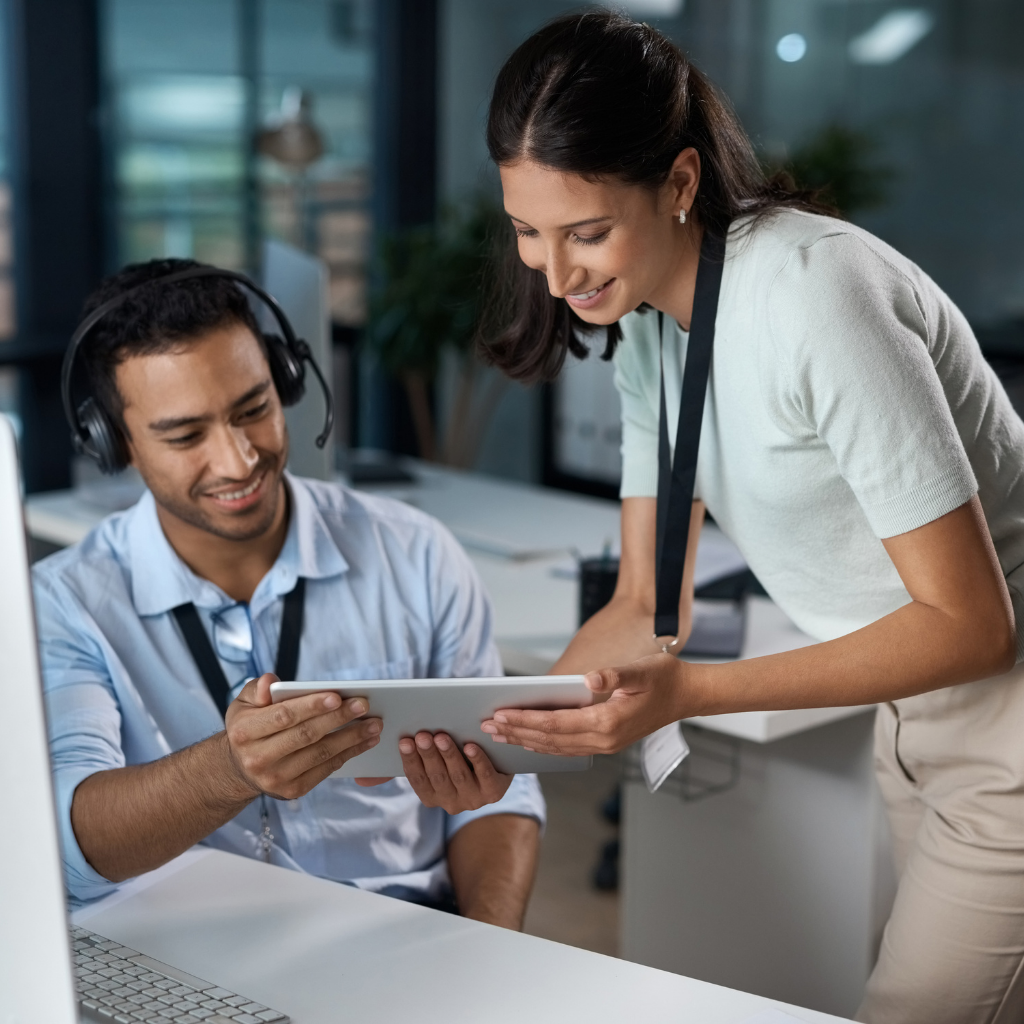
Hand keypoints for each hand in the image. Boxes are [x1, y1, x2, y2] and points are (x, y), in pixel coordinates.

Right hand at [223, 674, 381, 799]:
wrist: (240, 768)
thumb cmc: (250, 726)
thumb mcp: (243, 703)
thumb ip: (257, 688)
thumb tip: (272, 683)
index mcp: (245, 732)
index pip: (284, 716)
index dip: (311, 706)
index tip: (337, 696)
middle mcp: (257, 759)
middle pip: (306, 735)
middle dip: (339, 718)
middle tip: (364, 705)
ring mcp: (276, 778)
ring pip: (320, 754)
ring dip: (352, 738)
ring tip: (374, 724)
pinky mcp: (292, 791)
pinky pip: (326, 769)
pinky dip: (349, 754)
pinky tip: (365, 741)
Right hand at [394, 731, 513, 812]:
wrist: (497, 768)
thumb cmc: (461, 762)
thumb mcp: (441, 764)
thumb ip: (425, 756)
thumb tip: (405, 735)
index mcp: (433, 797)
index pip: (418, 780)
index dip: (411, 761)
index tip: (405, 741)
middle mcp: (451, 803)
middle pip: (437, 777)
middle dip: (428, 755)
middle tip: (422, 736)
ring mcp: (473, 799)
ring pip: (458, 776)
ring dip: (449, 755)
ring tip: (441, 737)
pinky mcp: (493, 792)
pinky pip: (484, 775)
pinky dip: (477, 760)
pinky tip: (470, 747)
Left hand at [481, 653, 689, 755]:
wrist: (687, 695)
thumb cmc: (664, 678)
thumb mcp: (641, 670)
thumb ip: (615, 675)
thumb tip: (589, 678)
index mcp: (608, 722)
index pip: (556, 724)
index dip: (525, 720)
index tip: (500, 715)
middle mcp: (604, 739)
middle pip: (550, 740)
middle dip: (517, 733)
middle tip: (487, 727)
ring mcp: (605, 745)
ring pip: (556, 748)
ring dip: (526, 741)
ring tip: (500, 735)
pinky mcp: (606, 742)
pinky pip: (567, 748)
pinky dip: (544, 745)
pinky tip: (529, 740)